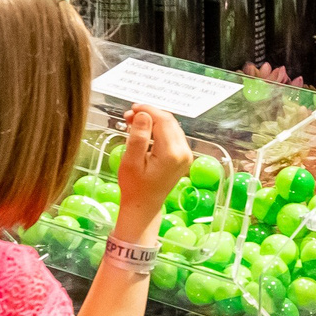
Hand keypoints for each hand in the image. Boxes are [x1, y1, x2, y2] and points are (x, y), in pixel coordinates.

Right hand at [111, 106, 191, 236]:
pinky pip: (173, 136)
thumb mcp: (131, 161)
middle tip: (129, 117)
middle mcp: (184, 153)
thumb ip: (138, 137)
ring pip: (172, 127)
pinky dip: (159, 130)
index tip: (131, 109)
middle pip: (169, 121)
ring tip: (134, 124)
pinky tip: (145, 133)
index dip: (148, 110)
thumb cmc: (134, 186)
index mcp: (171, 153)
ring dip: (154, 122)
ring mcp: (186, 155)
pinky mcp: (184, 157)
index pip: (163, 121)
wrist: (144, 206)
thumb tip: (143, 115)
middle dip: (149, 114)